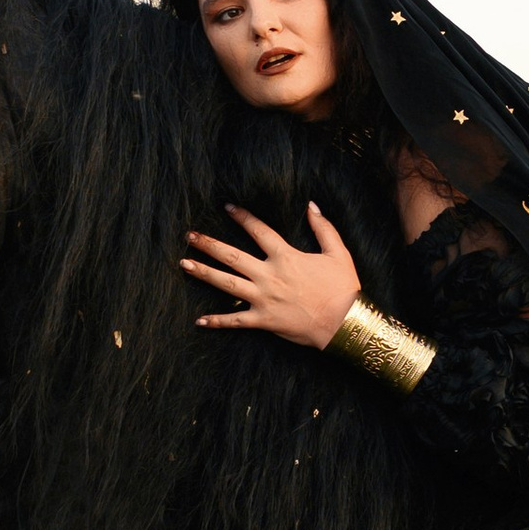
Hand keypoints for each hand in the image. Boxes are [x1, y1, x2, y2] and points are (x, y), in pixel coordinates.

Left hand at [181, 204, 363, 350]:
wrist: (344, 323)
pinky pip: (236, 320)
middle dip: (209, 245)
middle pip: (232, 256)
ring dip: (204, 273)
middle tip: (190, 236)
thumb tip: (311, 205)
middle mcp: (269, 275)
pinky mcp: (263, 320)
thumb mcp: (338, 252)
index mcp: (286, 257)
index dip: (242, 217)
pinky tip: (199, 321)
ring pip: (226, 284)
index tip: (227, 207)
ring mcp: (263, 298)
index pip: (258, 231)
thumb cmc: (343, 288)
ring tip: (184, 264)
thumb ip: (323, 227)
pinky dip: (217, 321)